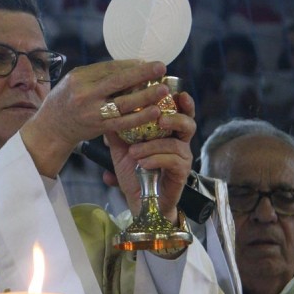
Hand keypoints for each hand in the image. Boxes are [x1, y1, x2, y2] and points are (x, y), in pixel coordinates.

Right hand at [20, 59, 167, 177]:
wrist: (52, 127)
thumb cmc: (67, 99)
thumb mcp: (75, 81)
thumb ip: (98, 74)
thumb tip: (131, 65)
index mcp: (79, 78)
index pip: (109, 68)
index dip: (131, 65)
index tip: (147, 61)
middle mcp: (84, 94)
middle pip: (118, 82)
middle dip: (142, 74)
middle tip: (161, 67)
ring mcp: (92, 112)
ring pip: (123, 103)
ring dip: (146, 96)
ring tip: (163, 90)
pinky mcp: (98, 127)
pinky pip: (123, 122)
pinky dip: (140, 117)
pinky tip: (154, 111)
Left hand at [105, 91, 195, 223]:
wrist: (141, 202)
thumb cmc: (135, 172)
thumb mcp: (121, 149)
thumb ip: (116, 131)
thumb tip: (104, 110)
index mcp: (167, 132)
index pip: (178, 111)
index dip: (180, 101)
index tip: (175, 91)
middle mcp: (178, 142)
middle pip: (188, 122)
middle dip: (177, 117)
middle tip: (160, 118)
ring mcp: (182, 157)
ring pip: (176, 143)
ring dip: (153, 145)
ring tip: (135, 151)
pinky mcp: (181, 173)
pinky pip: (172, 161)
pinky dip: (155, 160)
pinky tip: (143, 164)